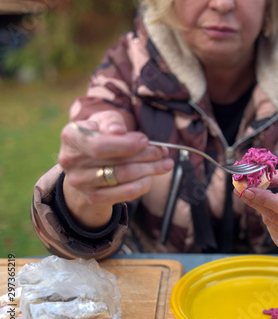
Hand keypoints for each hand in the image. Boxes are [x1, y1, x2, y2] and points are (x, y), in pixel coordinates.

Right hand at [58, 111, 173, 229]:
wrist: (86, 163)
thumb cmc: (100, 135)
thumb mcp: (104, 120)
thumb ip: (112, 121)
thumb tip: (118, 131)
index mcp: (71, 136)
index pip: (100, 145)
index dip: (126, 144)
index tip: (145, 140)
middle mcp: (71, 161)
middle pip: (117, 161)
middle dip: (145, 155)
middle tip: (162, 152)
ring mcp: (81, 182)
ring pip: (124, 177)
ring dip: (150, 169)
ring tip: (165, 163)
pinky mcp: (93, 197)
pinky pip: (125, 193)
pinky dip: (143, 184)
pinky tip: (151, 177)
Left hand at [235, 169, 277, 252]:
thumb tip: (262, 176)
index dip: (264, 199)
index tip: (247, 190)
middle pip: (274, 217)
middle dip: (256, 202)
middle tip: (241, 190)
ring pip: (270, 223)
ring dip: (264, 210)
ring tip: (272, 202)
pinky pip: (270, 231)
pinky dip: (269, 220)